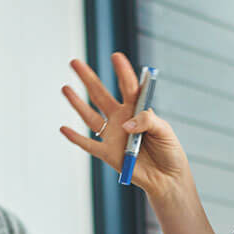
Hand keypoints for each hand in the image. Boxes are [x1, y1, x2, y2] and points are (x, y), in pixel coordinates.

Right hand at [58, 51, 191, 198]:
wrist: (167, 177)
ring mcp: (113, 136)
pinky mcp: (108, 154)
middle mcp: (121, 119)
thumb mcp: (165, 131)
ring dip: (77, 103)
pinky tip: (64, 128)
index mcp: (137, 110)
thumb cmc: (169, 151)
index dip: (122, 71)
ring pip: (90, 116)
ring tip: (65, 88)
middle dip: (88, 78)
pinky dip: (75, 138)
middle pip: (101, 95)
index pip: (128, 86)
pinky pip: (88, 145)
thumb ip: (147, 121)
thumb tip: (125, 124)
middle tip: (75, 62)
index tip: (116, 56)